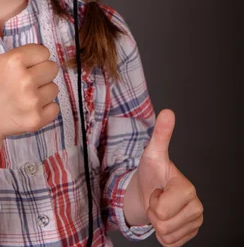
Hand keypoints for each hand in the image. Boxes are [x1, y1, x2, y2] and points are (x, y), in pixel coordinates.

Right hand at [0, 7, 59, 139]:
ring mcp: (31, 102)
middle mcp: (24, 81)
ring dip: (41, 92)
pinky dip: (44, 110)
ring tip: (22, 95)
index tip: (18, 67)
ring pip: (54, 88)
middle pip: (52, 68)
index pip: (43, 51)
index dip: (32, 58)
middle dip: (39, 73)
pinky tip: (26, 108)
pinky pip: (55, 108)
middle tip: (20, 81)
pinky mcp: (36, 120)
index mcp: (13, 61)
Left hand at [136, 109, 203, 245]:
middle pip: (163, 224)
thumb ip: (161, 134)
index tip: (158, 188)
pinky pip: (170, 245)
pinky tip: (165, 219)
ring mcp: (195, 223)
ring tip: (160, 206)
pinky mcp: (190, 235)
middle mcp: (196, 206)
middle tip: (157, 198)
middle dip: (154, 213)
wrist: (149, 191)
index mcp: (188, 188)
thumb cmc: (151, 172)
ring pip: (166, 235)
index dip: (153, 200)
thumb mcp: (152, 153)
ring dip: (157, 224)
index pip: (162, 210)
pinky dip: (162, 235)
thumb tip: (168, 112)